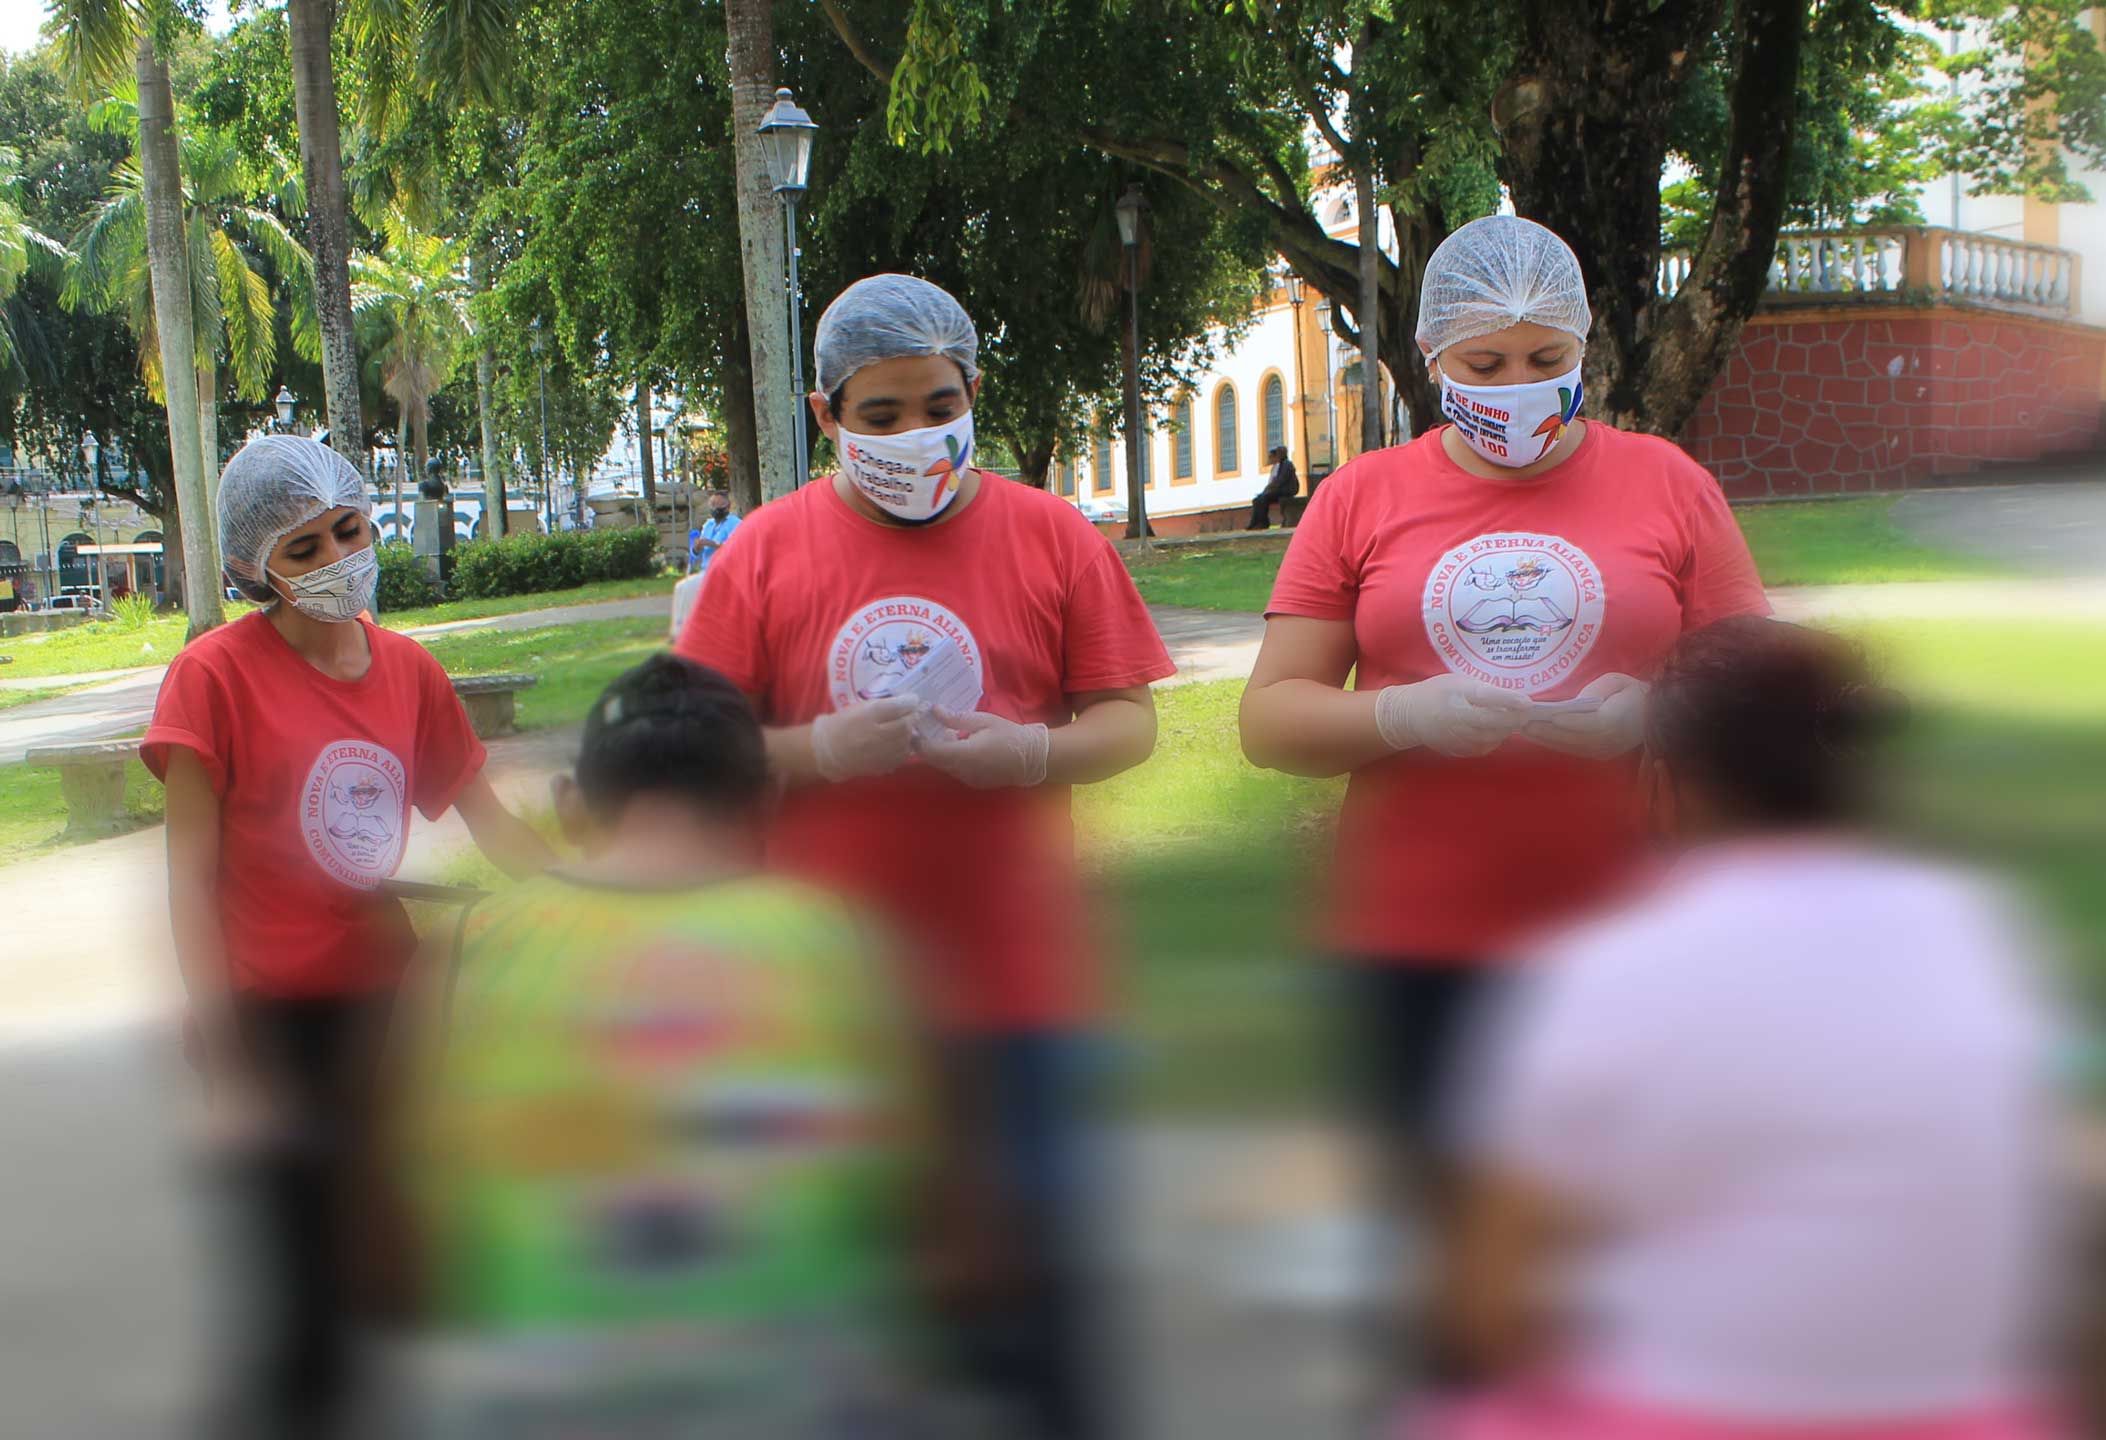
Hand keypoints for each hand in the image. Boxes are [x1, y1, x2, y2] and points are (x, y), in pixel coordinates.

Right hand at [810, 696, 923, 781]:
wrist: (829, 751)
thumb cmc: (844, 724)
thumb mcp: (862, 707)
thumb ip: (885, 704)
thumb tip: (909, 702)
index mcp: (869, 715)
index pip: (899, 706)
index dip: (910, 701)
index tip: (912, 699)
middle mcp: (877, 734)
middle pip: (906, 724)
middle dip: (911, 717)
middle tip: (909, 714)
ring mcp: (881, 752)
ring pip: (907, 740)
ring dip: (909, 733)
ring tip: (902, 728)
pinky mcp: (883, 765)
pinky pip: (903, 755)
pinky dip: (904, 747)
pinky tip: (897, 742)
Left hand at [918, 707, 1051, 788]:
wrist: (1032, 758)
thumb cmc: (1009, 735)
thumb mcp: (984, 721)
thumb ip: (956, 719)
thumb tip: (934, 710)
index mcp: (966, 754)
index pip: (931, 751)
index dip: (917, 741)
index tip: (911, 726)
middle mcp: (963, 771)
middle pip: (933, 760)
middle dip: (923, 746)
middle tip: (917, 727)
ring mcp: (968, 779)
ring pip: (942, 766)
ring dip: (935, 752)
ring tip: (932, 733)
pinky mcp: (973, 782)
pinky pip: (953, 770)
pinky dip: (947, 758)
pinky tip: (950, 744)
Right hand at [1373, 674, 1534, 757]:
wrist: (1409, 716)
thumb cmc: (1437, 692)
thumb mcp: (1458, 682)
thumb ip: (1483, 690)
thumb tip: (1512, 699)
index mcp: (1457, 694)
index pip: (1487, 698)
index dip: (1509, 700)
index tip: (1527, 702)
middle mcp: (1458, 717)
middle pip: (1493, 722)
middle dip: (1514, 718)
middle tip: (1529, 714)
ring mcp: (1458, 737)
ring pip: (1492, 736)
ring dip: (1507, 729)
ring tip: (1516, 721)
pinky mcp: (1458, 750)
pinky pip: (1485, 746)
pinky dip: (1496, 739)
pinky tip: (1498, 731)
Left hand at [1521, 673, 1649, 758]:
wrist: (1654, 714)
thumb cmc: (1633, 692)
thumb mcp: (1617, 681)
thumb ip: (1597, 690)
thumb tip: (1575, 702)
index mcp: (1618, 720)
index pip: (1592, 723)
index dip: (1572, 722)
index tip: (1551, 717)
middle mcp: (1610, 740)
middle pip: (1575, 738)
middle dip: (1548, 732)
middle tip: (1524, 724)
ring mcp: (1605, 750)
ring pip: (1571, 746)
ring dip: (1547, 739)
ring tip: (1524, 730)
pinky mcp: (1600, 755)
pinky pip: (1574, 750)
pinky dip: (1555, 744)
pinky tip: (1539, 737)